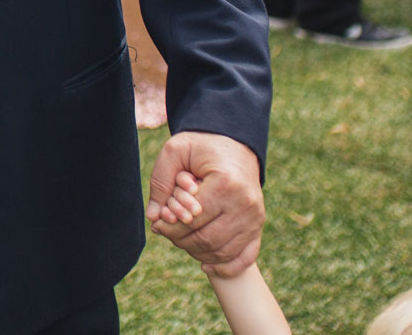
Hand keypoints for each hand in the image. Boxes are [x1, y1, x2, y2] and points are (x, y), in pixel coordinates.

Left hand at [147, 131, 263, 276]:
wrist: (234, 144)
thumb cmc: (201, 147)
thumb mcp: (175, 150)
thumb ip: (160, 181)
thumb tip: (153, 217)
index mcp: (225, 183)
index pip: (192, 220)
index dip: (170, 227)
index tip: (158, 224)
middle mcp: (245, 203)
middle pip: (206, 239)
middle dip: (181, 241)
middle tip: (167, 234)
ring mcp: (255, 217)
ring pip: (222, 251)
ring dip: (197, 253)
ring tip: (182, 241)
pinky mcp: (258, 226)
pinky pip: (245, 257)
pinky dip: (226, 267)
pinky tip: (206, 266)